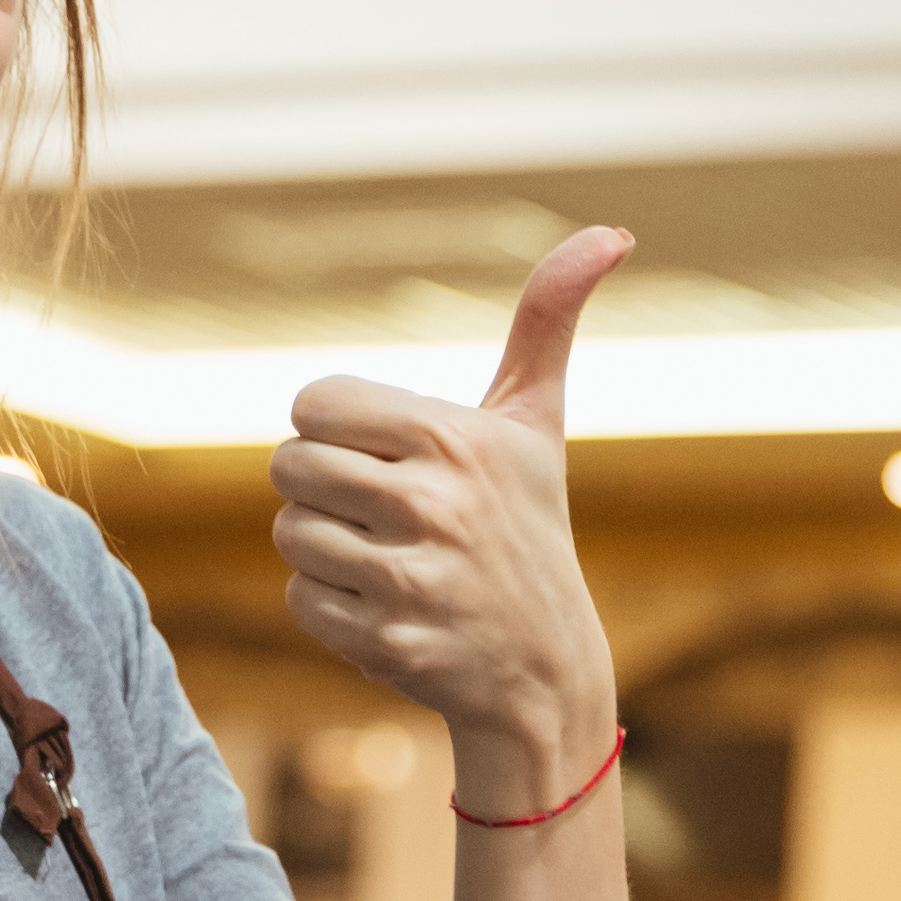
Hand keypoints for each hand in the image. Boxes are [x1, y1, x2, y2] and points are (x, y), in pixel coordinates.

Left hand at [276, 229, 625, 778]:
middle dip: (324, 490)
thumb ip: (549, 320)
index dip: (336, 429)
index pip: (313, 404)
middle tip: (382, 512)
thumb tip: (611, 232)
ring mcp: (410, 578)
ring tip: (390, 560)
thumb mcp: (536, 423)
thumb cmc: (528, 527)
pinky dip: (331, 608)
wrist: (546, 667)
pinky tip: (388, 608)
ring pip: (290, 534)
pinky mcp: (388, 640)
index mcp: (455, 437)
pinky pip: (300, 599)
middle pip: (289, 468)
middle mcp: (432, 504)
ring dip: (326, 550)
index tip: (383, 453)